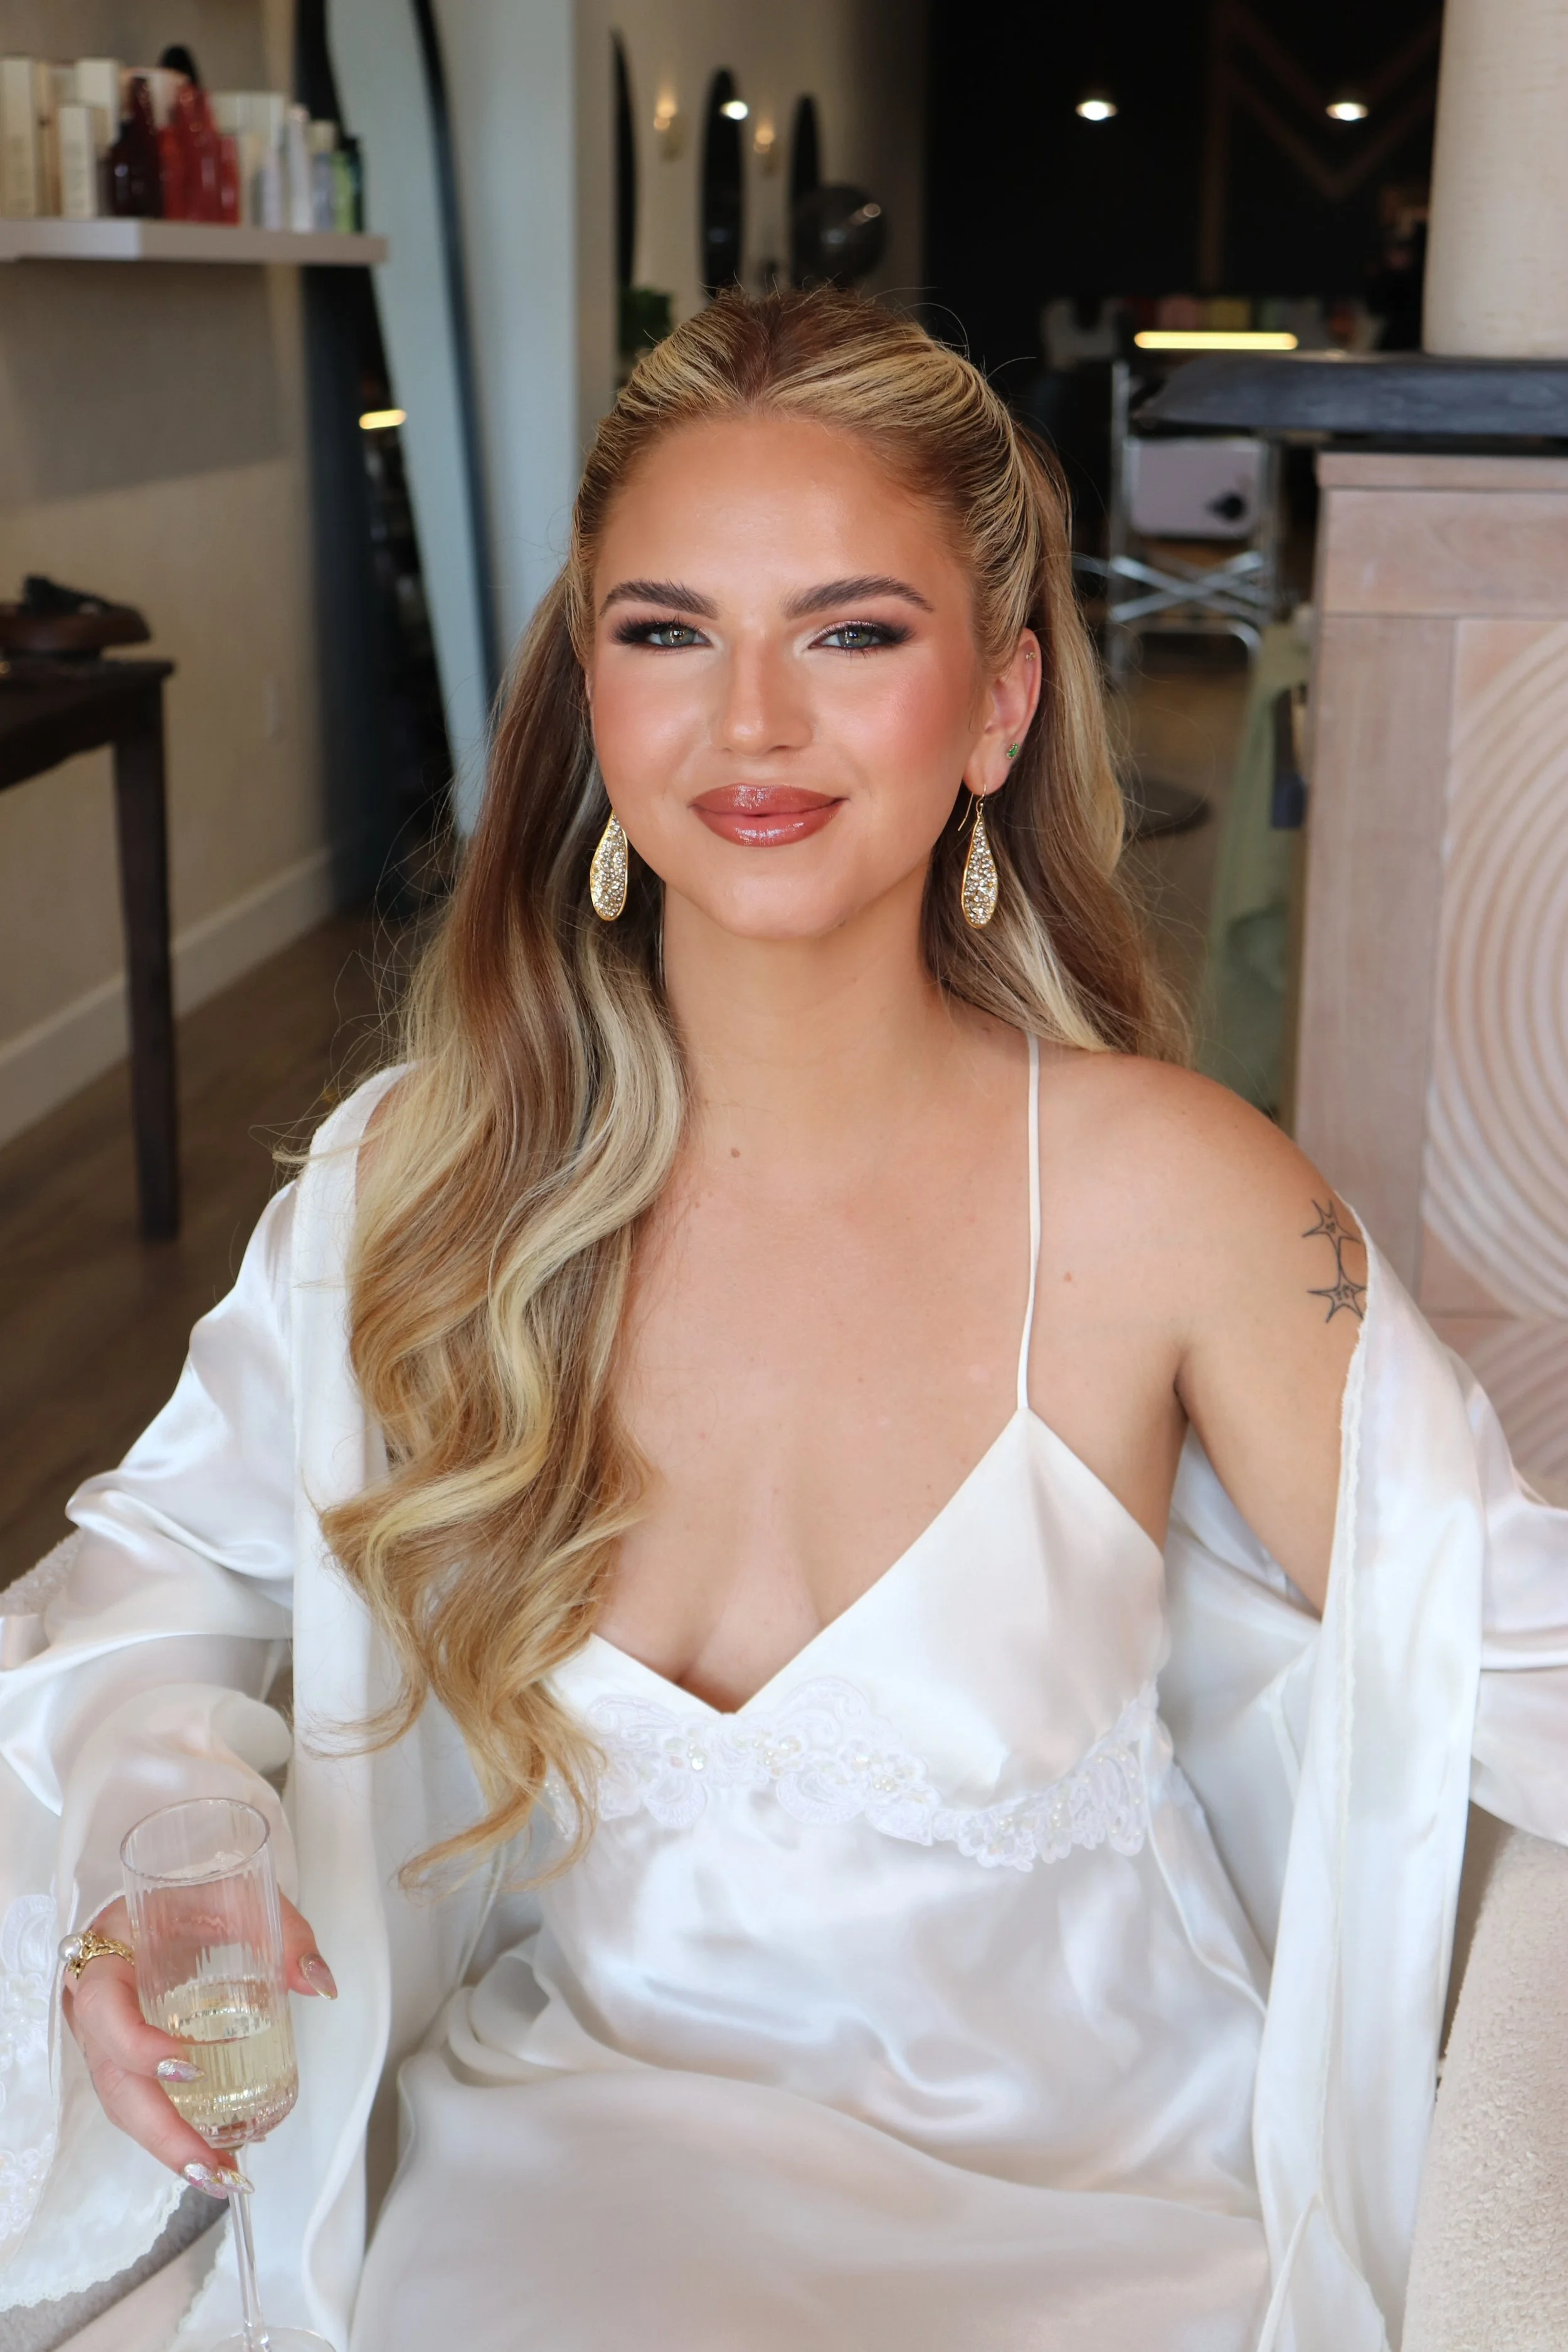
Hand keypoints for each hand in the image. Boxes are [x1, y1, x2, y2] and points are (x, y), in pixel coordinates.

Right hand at [63, 1894, 335, 2188]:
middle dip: (160, 2132)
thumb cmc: (187, 1894)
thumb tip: (318, 1983)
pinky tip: (215, 2153)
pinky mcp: (124, 2057)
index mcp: (109, 1954)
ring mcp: (105, 2037)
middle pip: (112, 2081)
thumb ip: (282, 1931)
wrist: (157, 1899)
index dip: (138, 2046)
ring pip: (123, 2104)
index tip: (190, 2065)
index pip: (105, 2009)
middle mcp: (95, 2005)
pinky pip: (141, 2100)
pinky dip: (174, 2130)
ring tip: (221, 2176)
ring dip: (169, 2145)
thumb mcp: (235, 1892)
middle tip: (211, 2165)